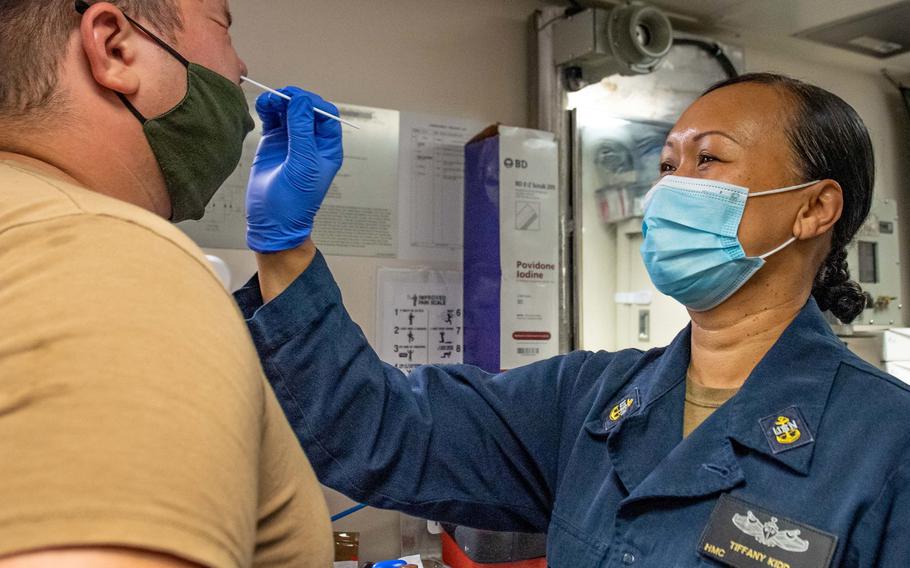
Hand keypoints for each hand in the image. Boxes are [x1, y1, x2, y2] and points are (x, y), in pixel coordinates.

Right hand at [246, 87, 342, 252]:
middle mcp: (311, 142)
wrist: (272, 221)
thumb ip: (302, 132)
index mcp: (327, 148)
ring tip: (268, 100)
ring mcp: (292, 141)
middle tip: (279, 96)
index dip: (312, 103)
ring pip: (288, 111)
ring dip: (279, 102)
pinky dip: (268, 110)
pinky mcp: (274, 143)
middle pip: (306, 109)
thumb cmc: (294, 202)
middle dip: (294, 99)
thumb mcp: (302, 165)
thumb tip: (301, 101)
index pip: (326, 115)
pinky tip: (262, 106)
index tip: (296, 99)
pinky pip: (273, 119)